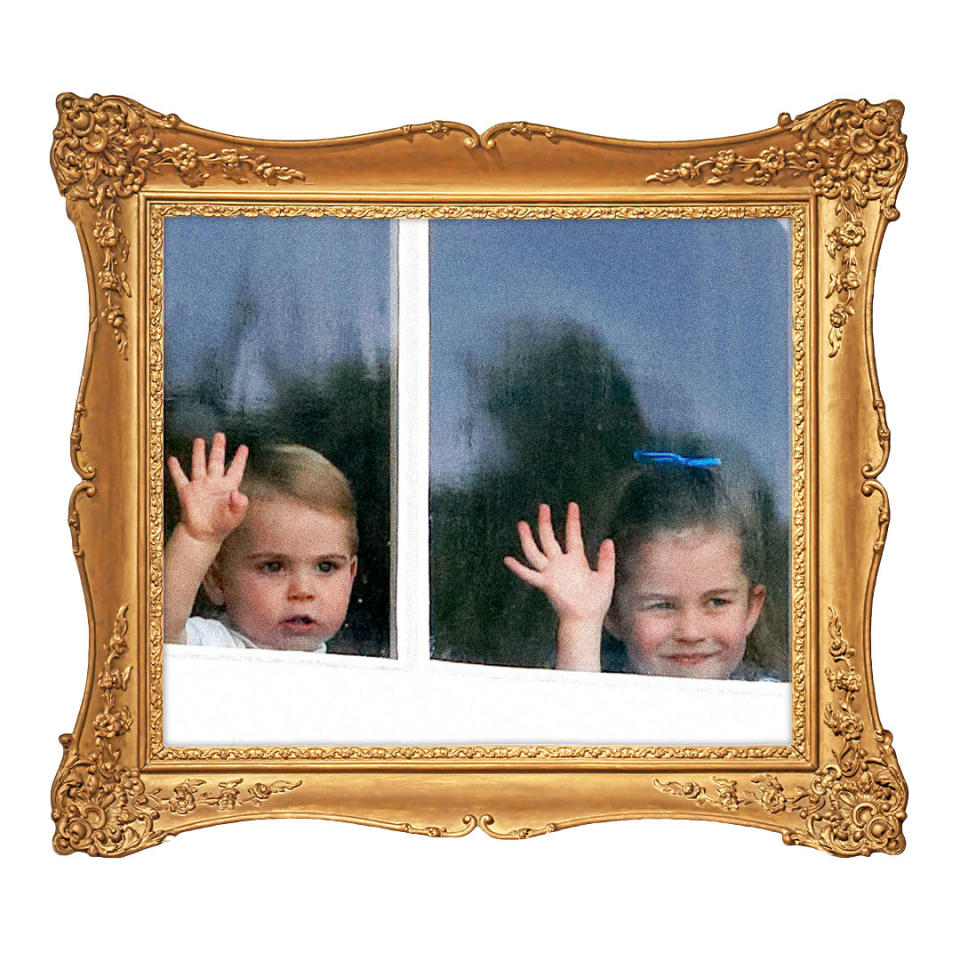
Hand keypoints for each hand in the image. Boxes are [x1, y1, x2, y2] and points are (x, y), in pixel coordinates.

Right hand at [168, 433, 248, 544]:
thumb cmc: (222, 526)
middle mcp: (214, 483)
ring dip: (199, 453)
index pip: (236, 469)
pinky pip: (180, 478)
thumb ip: (240, 505)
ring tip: (199, 440)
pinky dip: (176, 469)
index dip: (240, 458)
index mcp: (228, 487)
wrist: (203, 535)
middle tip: (219, 435)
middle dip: (218, 448)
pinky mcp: (187, 493)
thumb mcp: (235, 516)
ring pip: (199, 465)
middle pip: (216, 461)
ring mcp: (200, 486)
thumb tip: (238, 494)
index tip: (243, 447)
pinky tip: (172, 459)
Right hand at [504, 502, 614, 626]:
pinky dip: (518, 568)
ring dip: (528, 538)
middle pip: (549, 539)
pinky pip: (529, 575)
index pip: (573, 535)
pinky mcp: (546, 584)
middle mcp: (561, 564)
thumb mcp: (605, 577)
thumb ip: (606, 559)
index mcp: (576, 560)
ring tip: (522, 524)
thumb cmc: (596, 602)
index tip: (573, 505)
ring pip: (536, 552)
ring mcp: (551, 573)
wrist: (586, 619)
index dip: (573, 520)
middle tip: (543, 507)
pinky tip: (508, 559)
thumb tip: (608, 540)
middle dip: (545, 523)